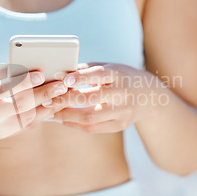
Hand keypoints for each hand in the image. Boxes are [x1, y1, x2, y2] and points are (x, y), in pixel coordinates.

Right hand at [0, 64, 67, 149]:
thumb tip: (23, 67)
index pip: (8, 90)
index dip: (26, 82)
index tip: (41, 74)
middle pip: (23, 104)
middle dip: (45, 94)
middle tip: (62, 84)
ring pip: (27, 117)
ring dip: (46, 106)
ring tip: (61, 95)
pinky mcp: (1, 135)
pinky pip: (24, 125)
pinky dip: (38, 115)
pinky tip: (49, 105)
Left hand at [50, 63, 165, 132]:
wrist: (150, 96)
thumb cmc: (121, 77)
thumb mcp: (109, 67)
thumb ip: (86, 70)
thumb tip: (60, 73)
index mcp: (118, 75)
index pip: (99, 75)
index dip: (81, 78)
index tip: (64, 80)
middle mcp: (122, 94)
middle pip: (91, 99)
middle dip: (66, 100)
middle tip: (47, 99)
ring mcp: (122, 112)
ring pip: (90, 117)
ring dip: (67, 116)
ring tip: (50, 112)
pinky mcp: (120, 125)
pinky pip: (93, 128)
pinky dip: (75, 125)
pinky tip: (62, 119)